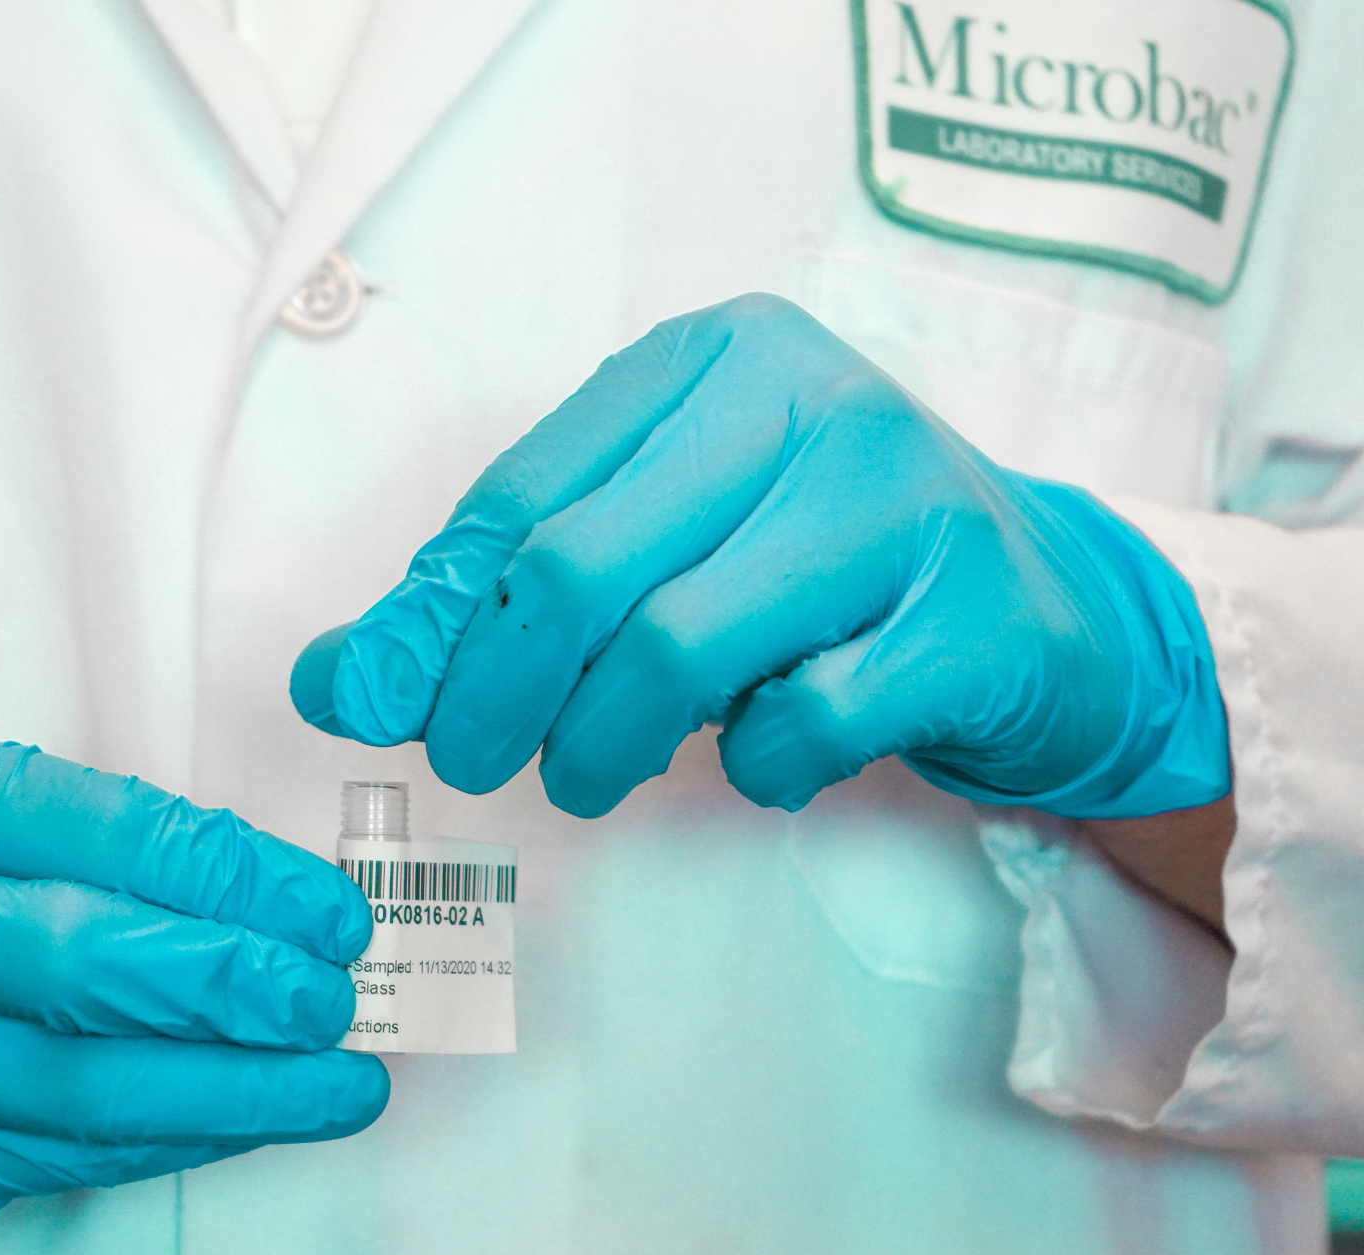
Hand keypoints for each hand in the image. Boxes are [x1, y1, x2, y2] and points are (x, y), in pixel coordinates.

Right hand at [0, 728, 386, 1250]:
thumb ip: (122, 842)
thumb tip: (293, 910)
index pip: (103, 833)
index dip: (235, 880)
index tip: (329, 912)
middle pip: (79, 967)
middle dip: (234, 989)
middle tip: (334, 1000)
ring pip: (81, 1091)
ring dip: (235, 1092)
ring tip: (338, 1084)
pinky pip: (70, 1159)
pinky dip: (182, 1139)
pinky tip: (253, 1116)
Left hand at [293, 294, 1228, 820]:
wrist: (1043, 611)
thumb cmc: (815, 571)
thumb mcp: (662, 545)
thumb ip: (497, 598)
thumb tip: (331, 682)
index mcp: (712, 357)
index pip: (521, 494)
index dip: (430, 618)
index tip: (379, 705)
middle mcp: (811, 396)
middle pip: (578, 569)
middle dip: (491, 695)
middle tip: (472, 764)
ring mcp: (905, 496)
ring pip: (678, 647)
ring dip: (600, 745)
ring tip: (586, 776)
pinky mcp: (975, 611)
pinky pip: (808, 720)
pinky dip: (757, 768)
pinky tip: (762, 762)